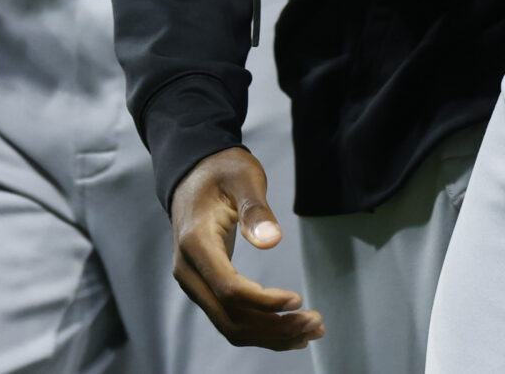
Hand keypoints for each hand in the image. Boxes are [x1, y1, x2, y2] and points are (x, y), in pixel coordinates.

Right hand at [169, 148, 321, 351]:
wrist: (193, 172)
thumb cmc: (222, 171)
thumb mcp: (242, 178)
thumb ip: (255, 209)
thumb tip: (272, 241)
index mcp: (195, 244)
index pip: (229, 288)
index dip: (264, 302)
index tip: (297, 299)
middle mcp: (189, 271)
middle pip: (230, 317)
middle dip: (274, 327)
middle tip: (315, 323)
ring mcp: (195, 282)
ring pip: (230, 325)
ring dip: (271, 334)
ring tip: (311, 330)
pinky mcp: (205, 286)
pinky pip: (231, 318)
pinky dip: (261, 330)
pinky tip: (290, 332)